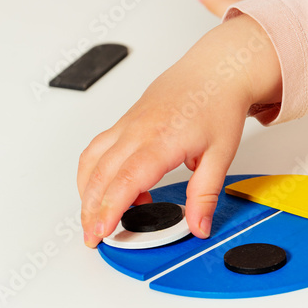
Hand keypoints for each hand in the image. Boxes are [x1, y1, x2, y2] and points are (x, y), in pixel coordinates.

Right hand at [78, 15, 281, 246]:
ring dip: (86, 193)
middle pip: (101, 175)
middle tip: (93, 237)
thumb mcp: (221, 154)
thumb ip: (205, 194)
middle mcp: (137, 131)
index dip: (110, 208)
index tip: (102, 231)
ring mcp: (126, 126)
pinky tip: (105, 190)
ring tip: (94, 218)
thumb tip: (198, 225)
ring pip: (91, 161)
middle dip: (91, 211)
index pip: (127, 180)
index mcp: (162, 140)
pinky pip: (96, 150)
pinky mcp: (123, 123)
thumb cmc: (217, 104)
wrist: (213, 70)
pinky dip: (92, 174)